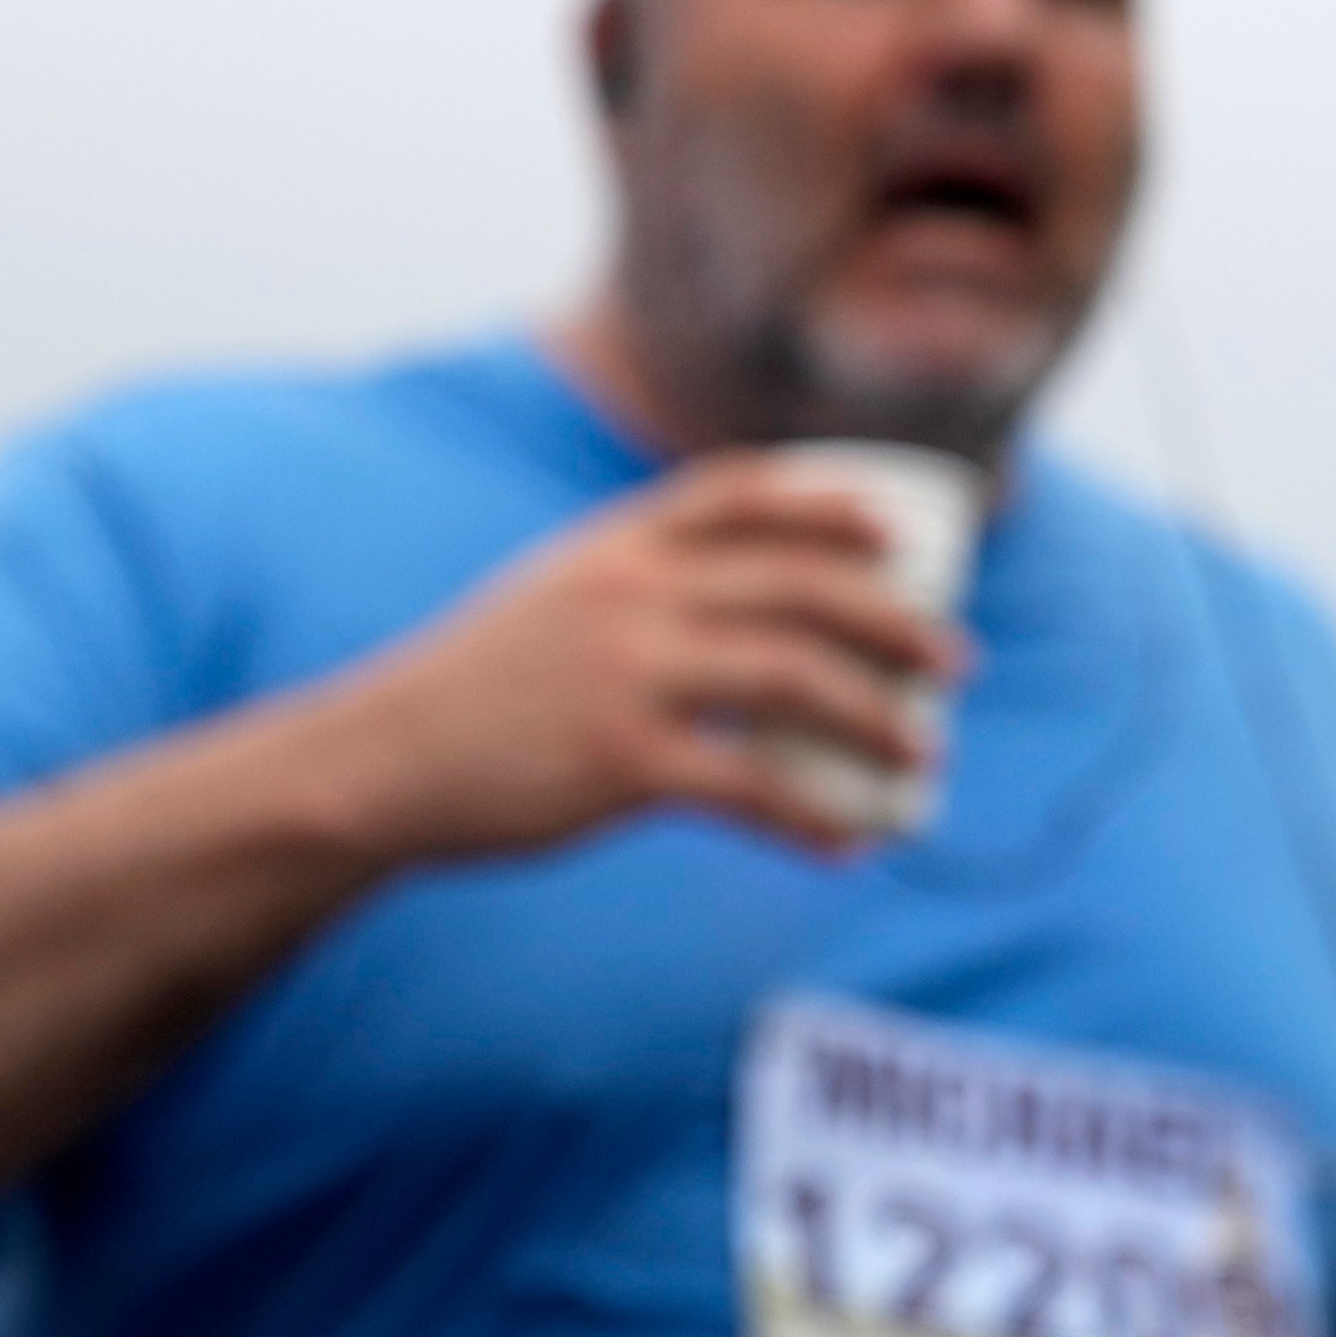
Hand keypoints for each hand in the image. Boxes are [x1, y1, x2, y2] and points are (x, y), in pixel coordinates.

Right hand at [313, 454, 962, 862]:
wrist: (381, 761)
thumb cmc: (472, 692)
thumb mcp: (547, 601)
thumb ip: (632, 590)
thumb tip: (731, 613)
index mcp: (613, 546)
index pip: (739, 494)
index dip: (830, 503)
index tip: (898, 531)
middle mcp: (628, 594)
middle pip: (796, 585)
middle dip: (895, 620)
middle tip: (954, 663)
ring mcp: (625, 673)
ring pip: (791, 679)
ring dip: (876, 718)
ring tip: (924, 754)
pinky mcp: (618, 760)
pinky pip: (746, 787)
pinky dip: (811, 817)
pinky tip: (848, 842)